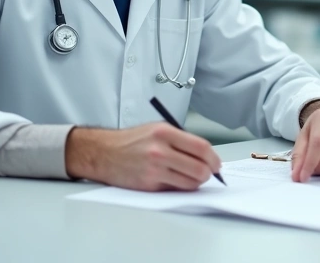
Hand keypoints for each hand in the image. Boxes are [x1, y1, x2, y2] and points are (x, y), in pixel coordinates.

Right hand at [65, 123, 220, 190]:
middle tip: (207, 173)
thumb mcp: (156, 129)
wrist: (103, 152)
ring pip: (190, 183)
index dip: (213, 158)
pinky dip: (179, 188)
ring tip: (191, 177)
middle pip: (199, 168)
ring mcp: (154, 169)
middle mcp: (160, 150)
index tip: (216, 163)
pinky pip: (174, 190)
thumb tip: (204, 155)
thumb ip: (180, 140)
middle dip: (208, 173)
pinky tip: (175, 180)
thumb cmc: (131, 141)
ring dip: (196, 183)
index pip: (201, 147)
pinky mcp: (149, 185)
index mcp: (165, 133)